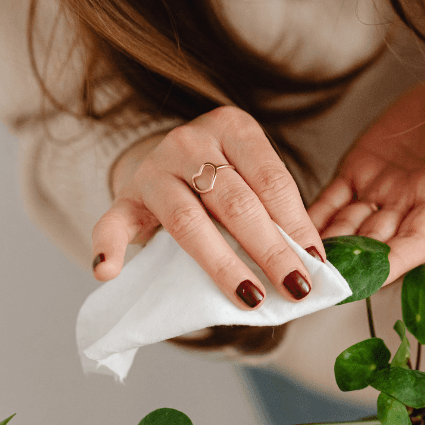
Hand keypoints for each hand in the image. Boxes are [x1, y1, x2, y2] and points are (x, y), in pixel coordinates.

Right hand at [90, 106, 323, 308]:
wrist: (167, 159)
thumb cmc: (223, 174)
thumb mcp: (252, 176)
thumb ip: (275, 208)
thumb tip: (314, 262)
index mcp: (233, 128)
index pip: (271, 180)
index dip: (297, 224)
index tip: (316, 263)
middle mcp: (191, 142)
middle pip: (236, 203)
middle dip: (270, 250)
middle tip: (295, 287)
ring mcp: (154, 169)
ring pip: (189, 221)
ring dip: (222, 264)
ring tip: (250, 296)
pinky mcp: (125, 197)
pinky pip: (112, 223)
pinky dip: (107, 247)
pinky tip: (108, 272)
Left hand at [308, 76, 424, 283]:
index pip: (417, 242)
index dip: (394, 262)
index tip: (369, 281)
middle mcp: (410, 204)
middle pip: (376, 244)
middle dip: (349, 266)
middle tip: (320, 282)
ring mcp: (382, 191)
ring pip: (349, 227)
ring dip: (325, 247)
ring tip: (297, 262)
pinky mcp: (359, 171)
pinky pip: (332, 200)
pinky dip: (313, 216)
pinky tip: (290, 231)